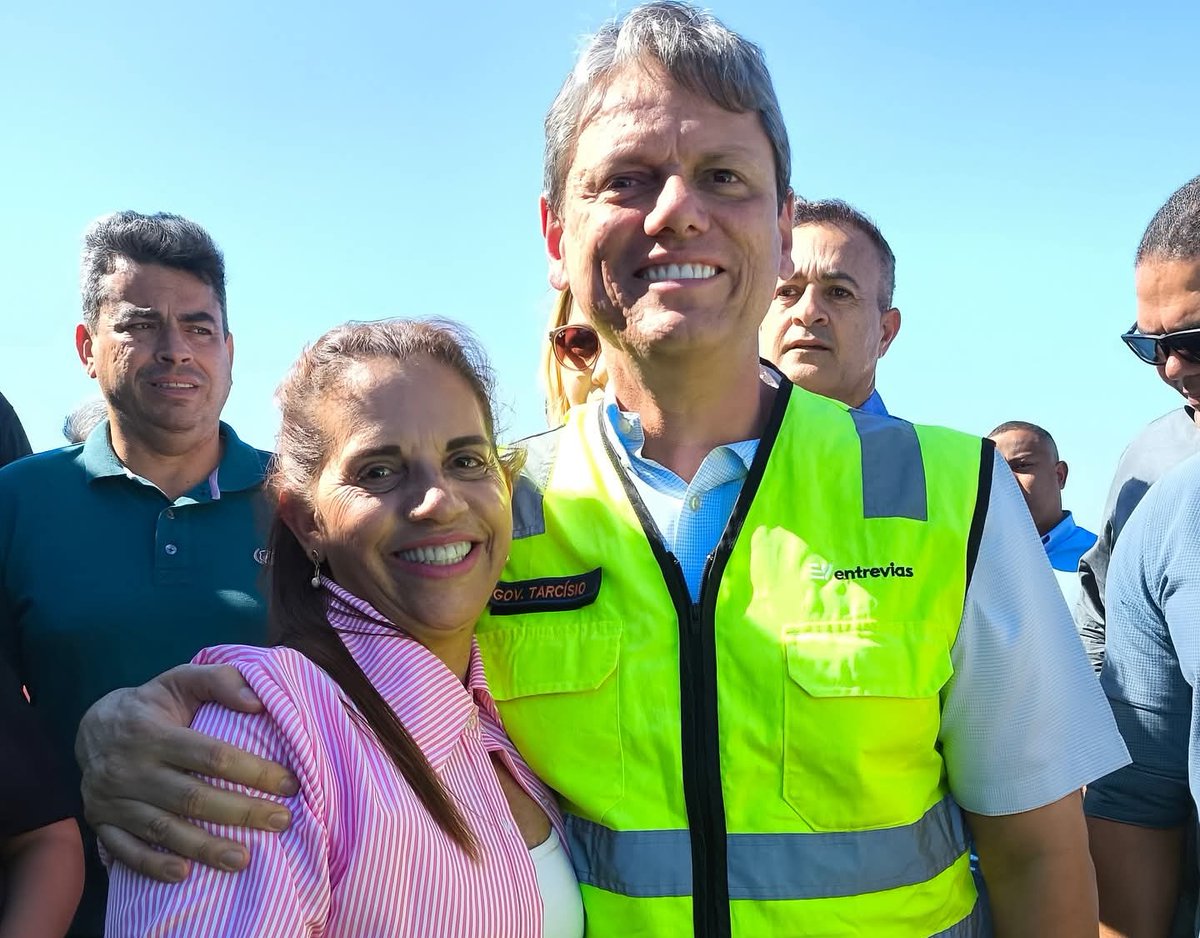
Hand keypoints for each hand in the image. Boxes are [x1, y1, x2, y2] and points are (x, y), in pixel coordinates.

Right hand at [75, 663, 298, 881]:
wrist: (93, 726)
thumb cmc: (152, 704)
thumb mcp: (181, 679)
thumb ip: (220, 681)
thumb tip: (258, 702)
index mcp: (152, 732)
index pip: (211, 756)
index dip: (253, 771)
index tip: (289, 784)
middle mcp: (130, 768)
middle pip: (192, 797)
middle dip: (241, 812)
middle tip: (281, 821)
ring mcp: (112, 799)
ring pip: (163, 829)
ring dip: (205, 848)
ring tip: (243, 859)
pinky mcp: (100, 822)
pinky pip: (126, 850)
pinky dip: (153, 865)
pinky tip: (184, 874)